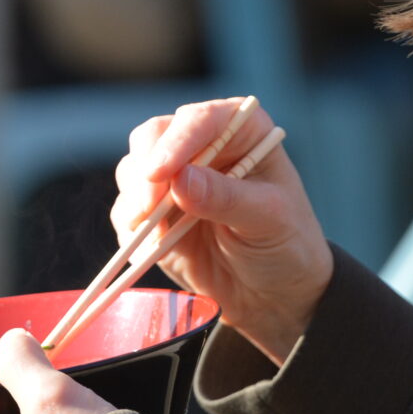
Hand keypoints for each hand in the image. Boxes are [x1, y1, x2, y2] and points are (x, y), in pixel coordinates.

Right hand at [111, 97, 332, 364]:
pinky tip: (158, 249)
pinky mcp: (154, 212)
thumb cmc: (286, 244)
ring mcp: (174, 177)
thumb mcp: (268, 219)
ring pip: (133, 171)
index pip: (201, 120)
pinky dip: (133, 230)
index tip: (161, 173)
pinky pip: (126, 211)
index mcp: (240, 131)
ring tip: (162, 238)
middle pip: (154, 136)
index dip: (177, 142)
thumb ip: (226, 197)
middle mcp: (202, 145)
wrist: (273, 292)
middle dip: (147, 172)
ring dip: (138, 203)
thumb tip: (180, 179)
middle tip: (148, 210)